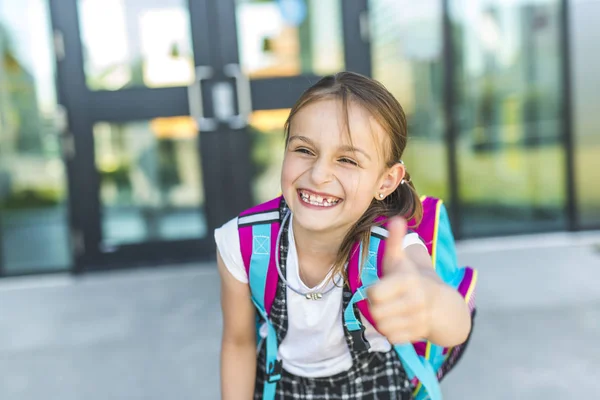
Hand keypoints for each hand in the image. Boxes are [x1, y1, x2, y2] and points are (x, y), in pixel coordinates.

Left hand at [368, 217, 436, 343]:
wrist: (443, 305)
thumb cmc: (412, 279)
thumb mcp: (401, 260)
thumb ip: (395, 241)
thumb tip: (396, 218)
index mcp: (407, 281)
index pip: (373, 295)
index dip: (372, 293)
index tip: (380, 288)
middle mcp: (415, 300)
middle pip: (375, 313)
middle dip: (375, 308)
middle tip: (385, 301)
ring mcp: (418, 319)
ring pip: (382, 327)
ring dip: (383, 321)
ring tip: (392, 311)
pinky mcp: (419, 334)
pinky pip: (392, 338)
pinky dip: (392, 332)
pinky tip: (400, 322)